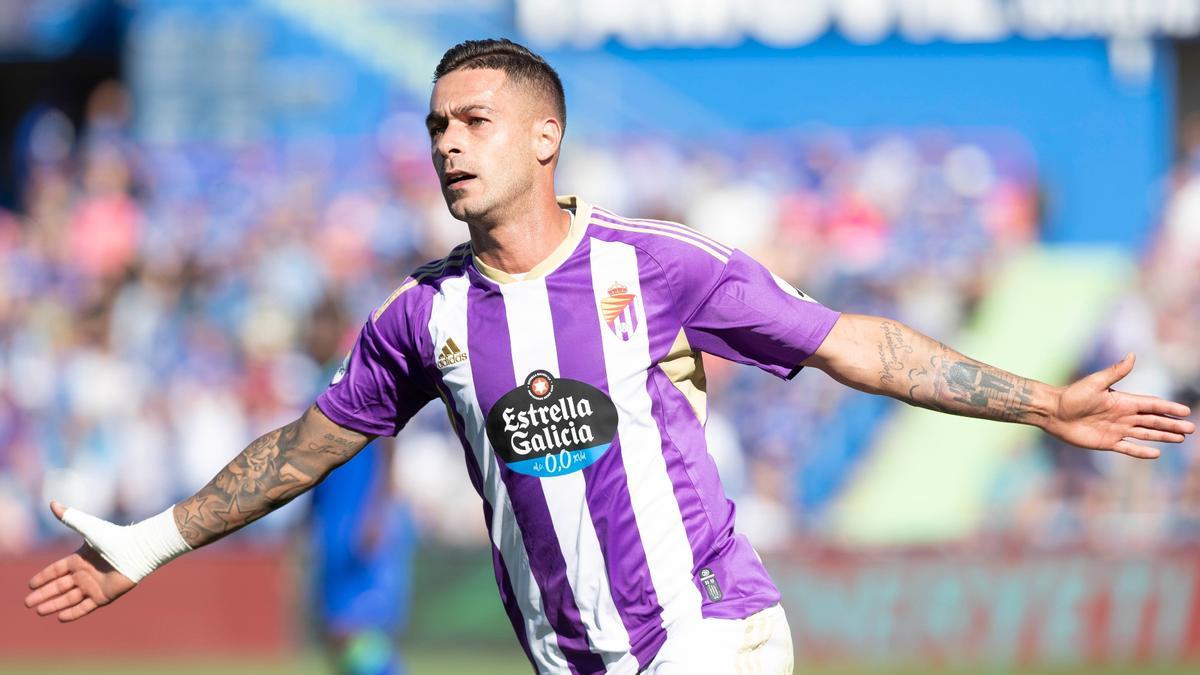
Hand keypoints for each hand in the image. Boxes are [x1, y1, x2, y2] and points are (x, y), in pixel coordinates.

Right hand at [23, 501, 135, 621]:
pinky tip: (60, 618)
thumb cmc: (114, 537)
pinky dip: (73, 613)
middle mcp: (85, 573)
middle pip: (59, 587)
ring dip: (54, 605)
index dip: (43, 577)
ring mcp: (94, 585)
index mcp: (80, 559)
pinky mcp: (103, 596)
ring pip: (68, 598)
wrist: (137, 551)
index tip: (30, 585)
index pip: (56, 570)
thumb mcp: (88, 528)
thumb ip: (69, 517)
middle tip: (27, 603)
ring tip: (38, 611)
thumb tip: (52, 503)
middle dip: (43, 595)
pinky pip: (85, 607)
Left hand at [1046, 353, 1195, 457]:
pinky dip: (1141, 451)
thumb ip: (1116, 371)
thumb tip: (1133, 355)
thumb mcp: (1095, 382)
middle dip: (1171, 425)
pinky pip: (1128, 448)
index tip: (1185, 411)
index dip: (1168, 408)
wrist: (1052, 411)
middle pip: (1152, 421)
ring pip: (1145, 434)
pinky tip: (1156, 453)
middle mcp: (1122, 416)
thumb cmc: (1072, 395)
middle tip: (1190, 429)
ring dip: (1162, 436)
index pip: (1151, 405)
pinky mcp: (1106, 442)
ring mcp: (1116, 430)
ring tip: (1180, 439)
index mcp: (1123, 401)